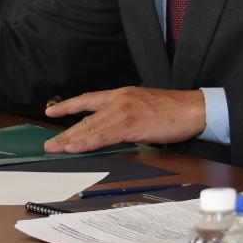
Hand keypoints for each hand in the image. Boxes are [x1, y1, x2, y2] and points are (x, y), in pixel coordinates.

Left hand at [44, 87, 205, 153]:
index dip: (69, 106)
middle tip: (48, 144)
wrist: (194, 108)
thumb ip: (128, 114)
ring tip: (54, 148)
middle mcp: (120, 100)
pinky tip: (74, 148)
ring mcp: (124, 112)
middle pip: (86, 118)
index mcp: (123, 94)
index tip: (51, 111)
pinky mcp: (131, 125)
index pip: (89, 99)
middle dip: (65, 132)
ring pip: (91, 128)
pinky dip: (86, 143)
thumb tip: (115, 129)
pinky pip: (103, 136)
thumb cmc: (175, 109)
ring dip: (70, 140)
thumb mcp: (146, 106)